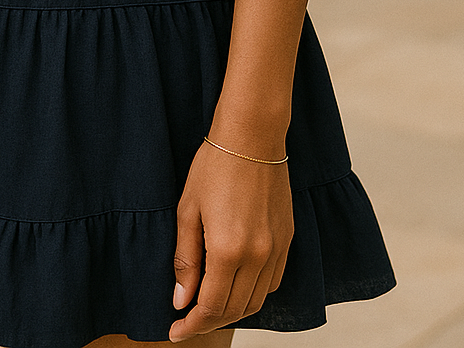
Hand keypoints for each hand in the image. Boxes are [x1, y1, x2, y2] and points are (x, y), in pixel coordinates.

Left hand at [169, 139, 292, 339]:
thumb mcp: (187, 210)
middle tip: (187, 321)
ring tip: (210, 306)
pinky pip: (274, 282)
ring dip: (233, 311)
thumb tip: (181, 301)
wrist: (252, 135)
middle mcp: (258, 256)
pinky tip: (237, 285)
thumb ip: (186, 259)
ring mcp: (277, 248)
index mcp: (228, 250)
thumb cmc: (215, 166)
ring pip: (257, 301)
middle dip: (209, 321)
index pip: (211, 307)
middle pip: (235, 309)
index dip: (192, 325)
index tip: (175, 331)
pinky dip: (255, 293)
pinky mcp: (288, 239)